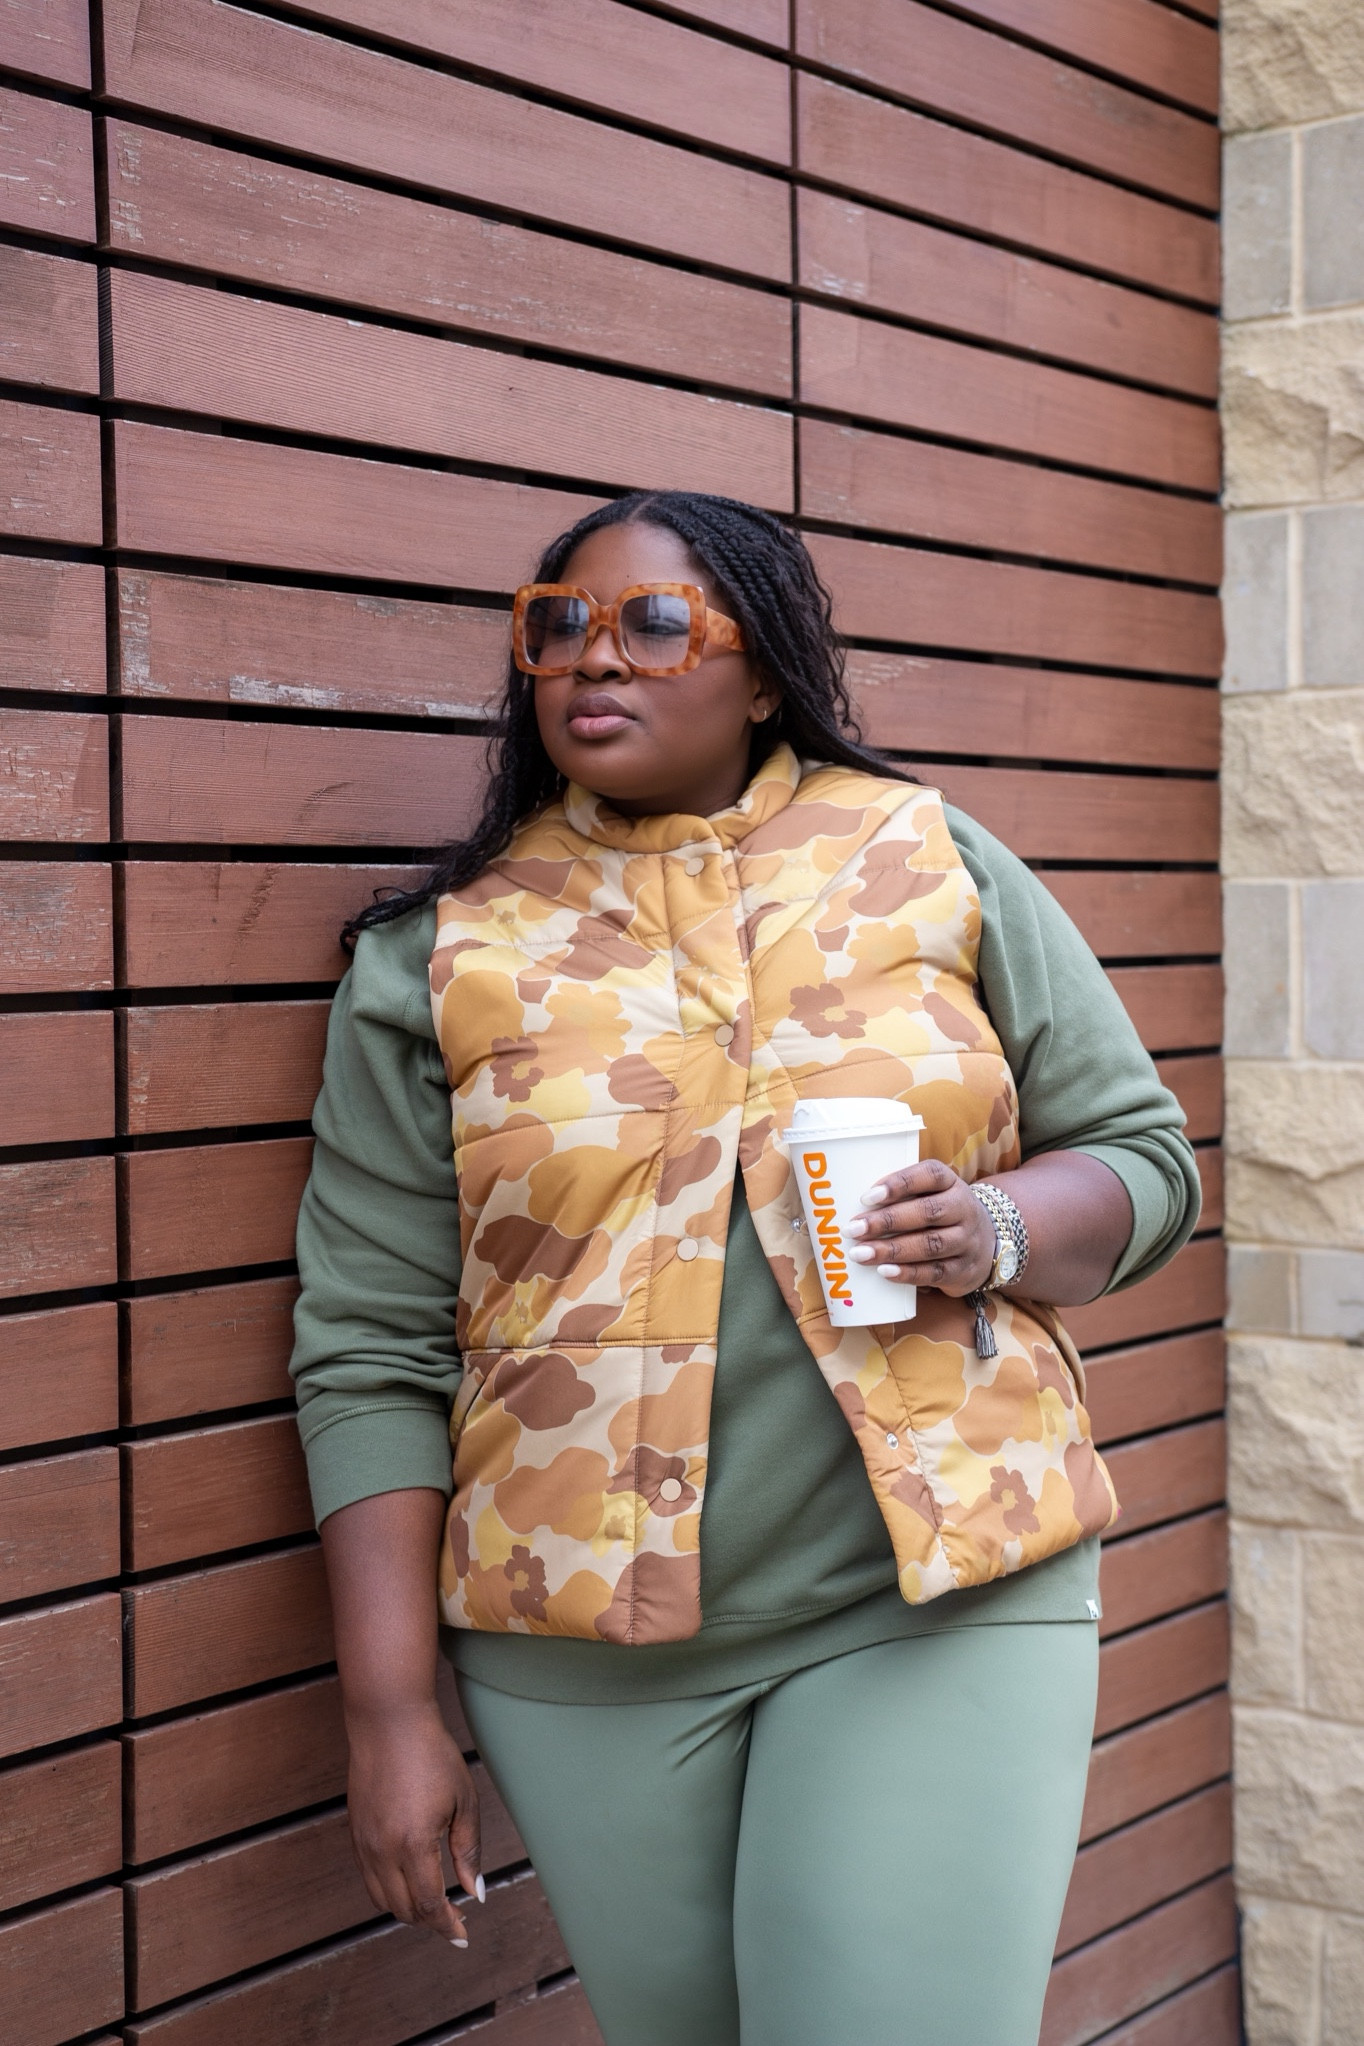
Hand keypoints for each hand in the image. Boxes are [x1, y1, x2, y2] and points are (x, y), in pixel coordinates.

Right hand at [345, 1701, 482, 1942]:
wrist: (389, 1723)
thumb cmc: (432, 1756)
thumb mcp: (463, 1801)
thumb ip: (468, 1851)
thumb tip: (475, 1892)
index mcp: (413, 1845)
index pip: (429, 1905)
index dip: (447, 1926)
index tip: (463, 1935)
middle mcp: (382, 1851)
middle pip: (404, 1910)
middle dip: (430, 1921)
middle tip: (455, 1917)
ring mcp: (364, 1844)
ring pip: (382, 1899)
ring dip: (408, 1909)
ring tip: (434, 1903)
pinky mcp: (355, 1834)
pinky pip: (370, 1879)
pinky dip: (390, 1891)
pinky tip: (410, 1880)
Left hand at [849, 1159, 995, 1295]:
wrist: (988, 1243)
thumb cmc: (942, 1214)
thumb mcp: (932, 1195)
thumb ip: (902, 1195)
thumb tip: (851, 1202)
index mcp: (951, 1183)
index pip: (930, 1175)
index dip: (899, 1184)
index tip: (867, 1197)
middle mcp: (964, 1209)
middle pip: (927, 1212)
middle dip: (886, 1221)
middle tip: (853, 1229)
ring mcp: (966, 1241)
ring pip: (929, 1244)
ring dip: (891, 1250)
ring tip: (860, 1253)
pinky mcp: (963, 1270)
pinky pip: (935, 1272)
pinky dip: (908, 1273)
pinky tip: (884, 1271)